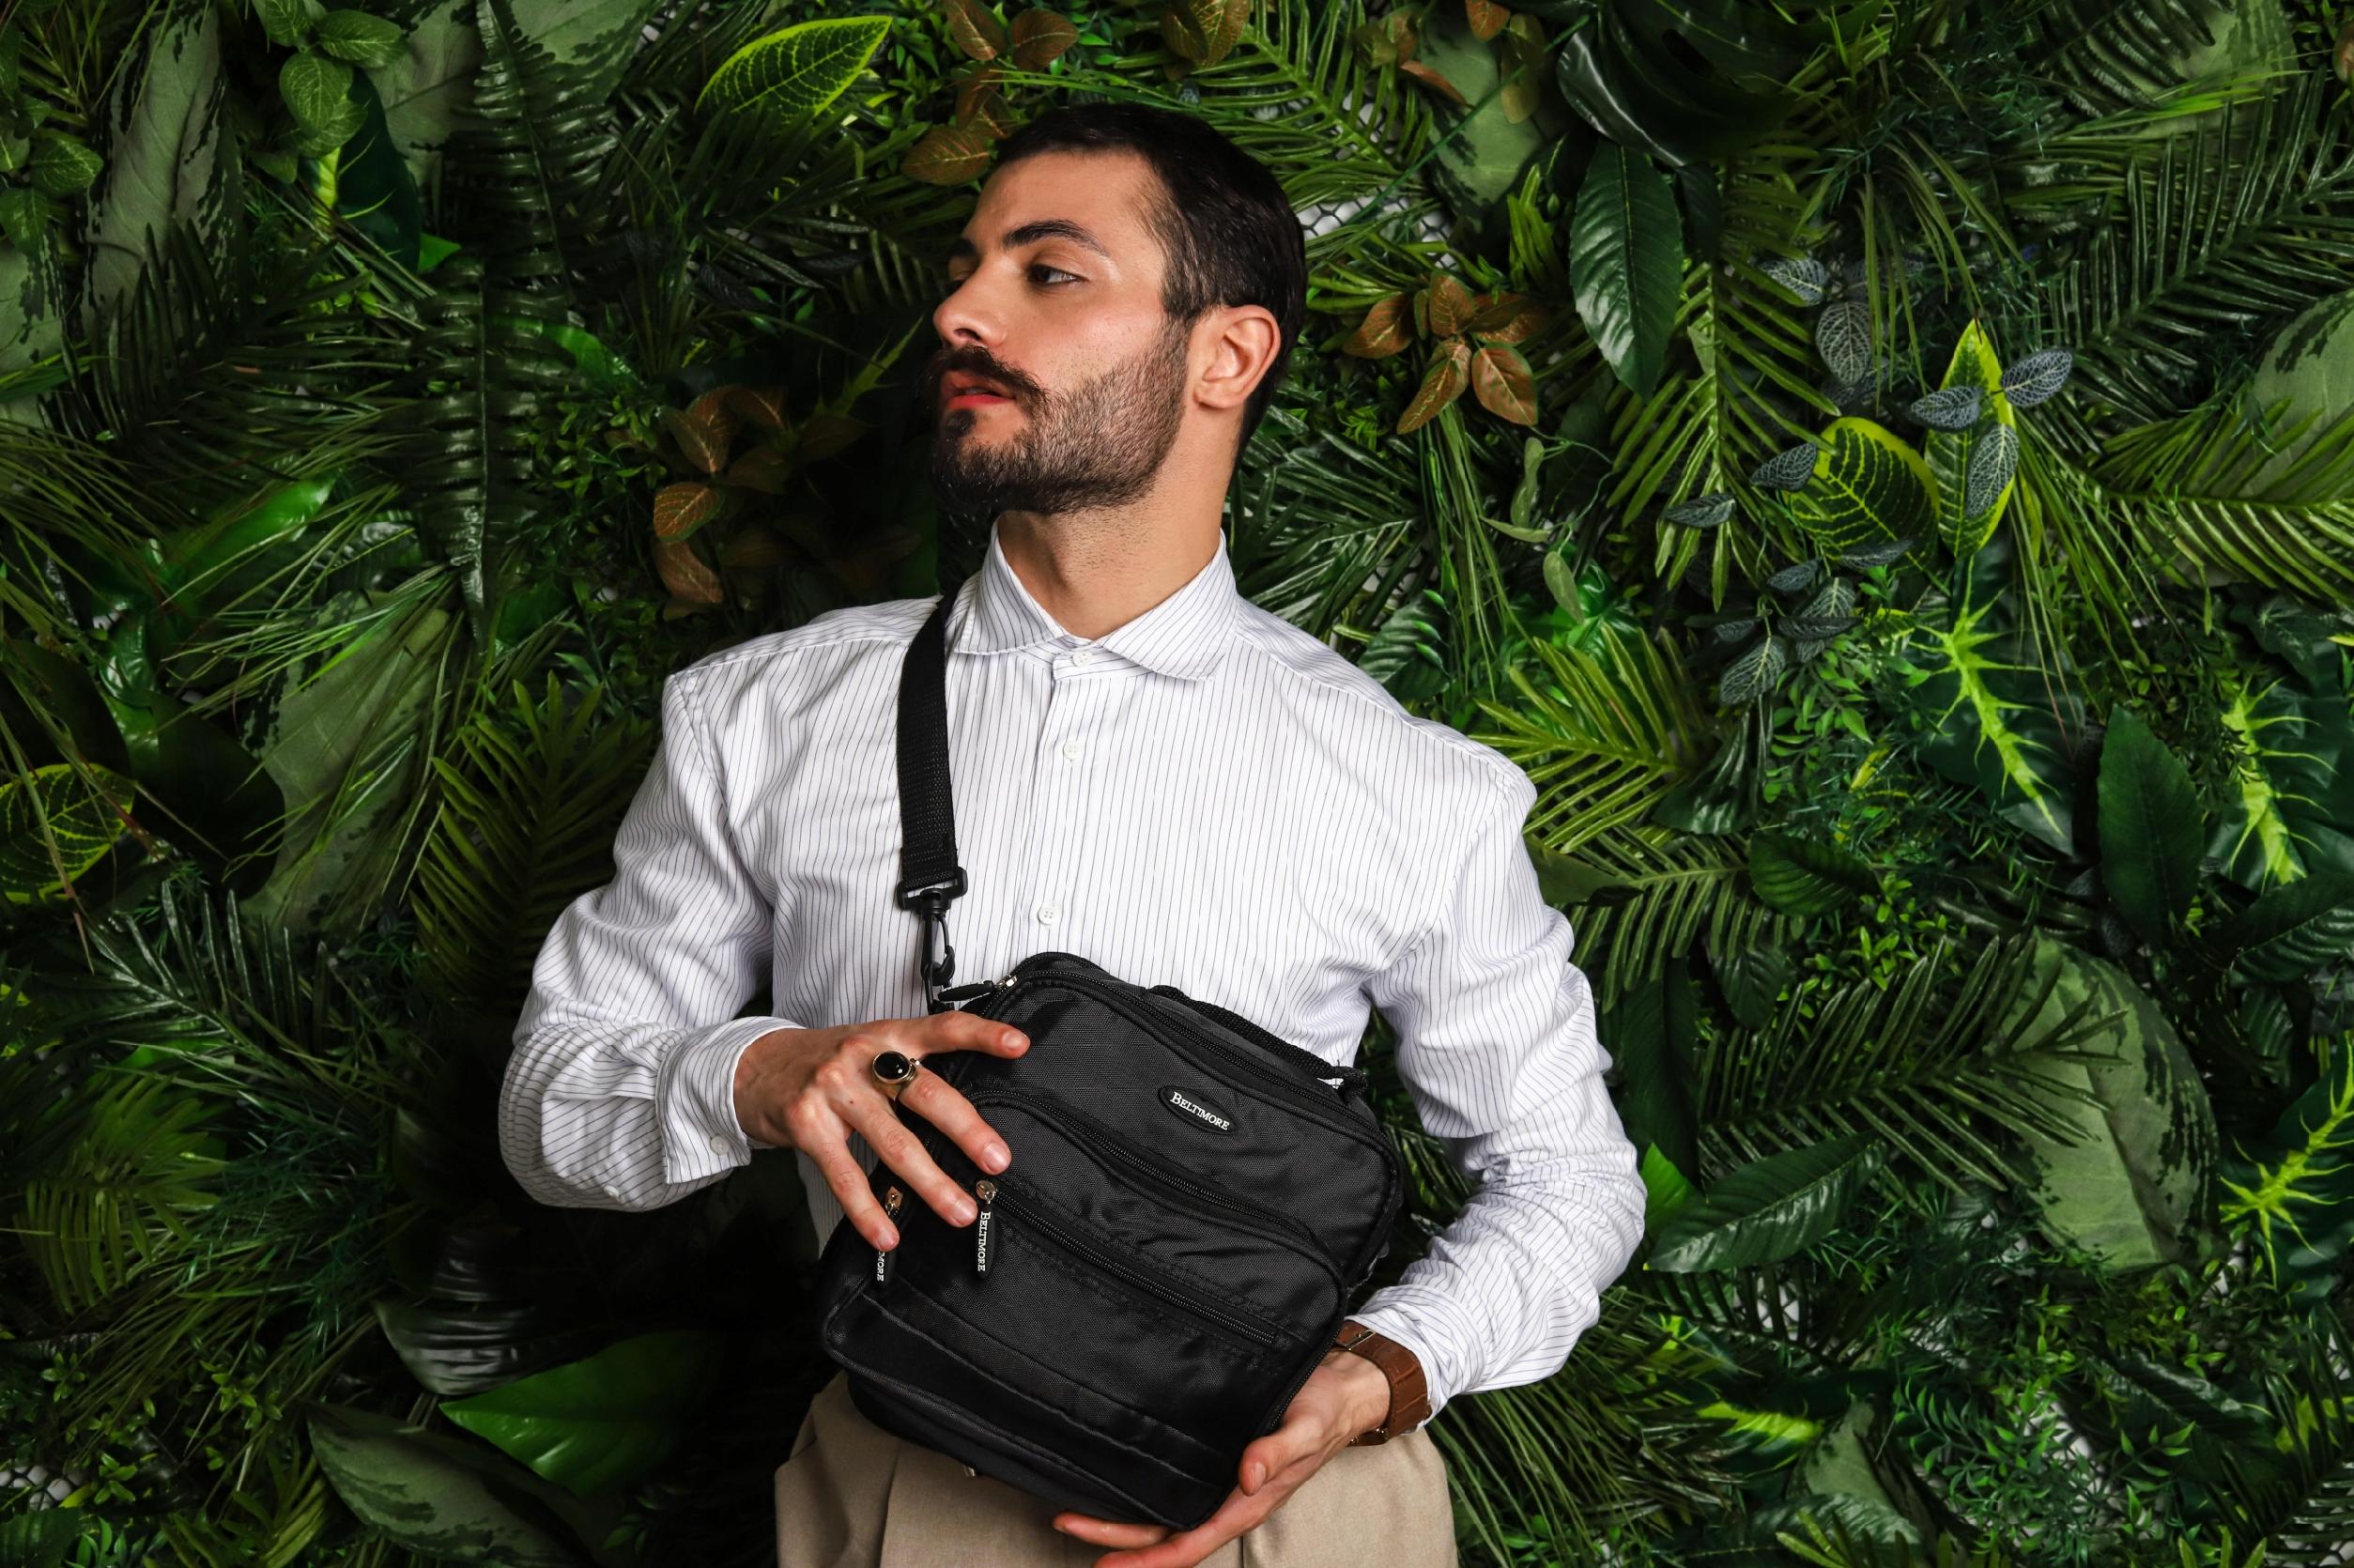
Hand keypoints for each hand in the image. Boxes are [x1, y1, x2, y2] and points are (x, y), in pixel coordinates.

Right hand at [732, 1011, 1029, 1244]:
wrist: (753, 1067)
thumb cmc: (827, 1063)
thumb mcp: (869, 1047)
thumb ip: (911, 1066)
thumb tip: (969, 1113)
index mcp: (887, 1035)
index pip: (941, 1029)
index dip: (981, 1034)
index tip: (1018, 1046)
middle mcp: (862, 1058)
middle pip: (925, 1094)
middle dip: (966, 1129)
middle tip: (998, 1160)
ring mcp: (833, 1091)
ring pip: (893, 1142)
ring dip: (931, 1183)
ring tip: (960, 1210)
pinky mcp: (807, 1125)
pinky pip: (845, 1174)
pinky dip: (869, 1209)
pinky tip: (888, 1234)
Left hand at [1049, 1348, 1394, 1566]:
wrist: (1343, 1388)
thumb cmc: (1326, 1410)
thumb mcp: (1307, 1428)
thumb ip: (1278, 1453)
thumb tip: (1246, 1476)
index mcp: (1245, 1505)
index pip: (1186, 1546)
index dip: (1144, 1560)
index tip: (1102, 1560)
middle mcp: (1226, 1500)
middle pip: (1162, 1533)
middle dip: (1113, 1535)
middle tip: (1064, 1518)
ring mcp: (1219, 1481)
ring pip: (1163, 1511)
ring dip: (1122, 1515)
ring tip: (1075, 1504)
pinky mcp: (1215, 1456)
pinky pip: (1173, 1483)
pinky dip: (1141, 1485)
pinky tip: (1116, 1472)